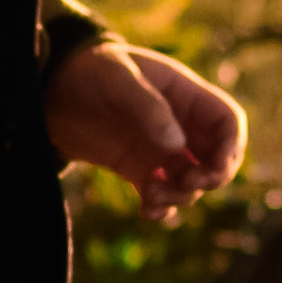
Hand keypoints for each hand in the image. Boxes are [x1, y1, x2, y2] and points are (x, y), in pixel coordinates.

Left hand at [44, 36, 245, 223]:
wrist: (50, 87)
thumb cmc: (89, 70)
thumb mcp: (118, 79)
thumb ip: (149, 108)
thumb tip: (176, 146)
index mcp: (185, 95)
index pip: (227, 121)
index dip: (232, 146)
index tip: (216, 167)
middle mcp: (178, 124)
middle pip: (216, 157)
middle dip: (211, 177)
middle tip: (189, 184)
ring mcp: (158, 148)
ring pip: (189, 181)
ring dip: (181, 195)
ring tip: (153, 196)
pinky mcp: (136, 168)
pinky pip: (160, 194)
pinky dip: (160, 208)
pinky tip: (146, 212)